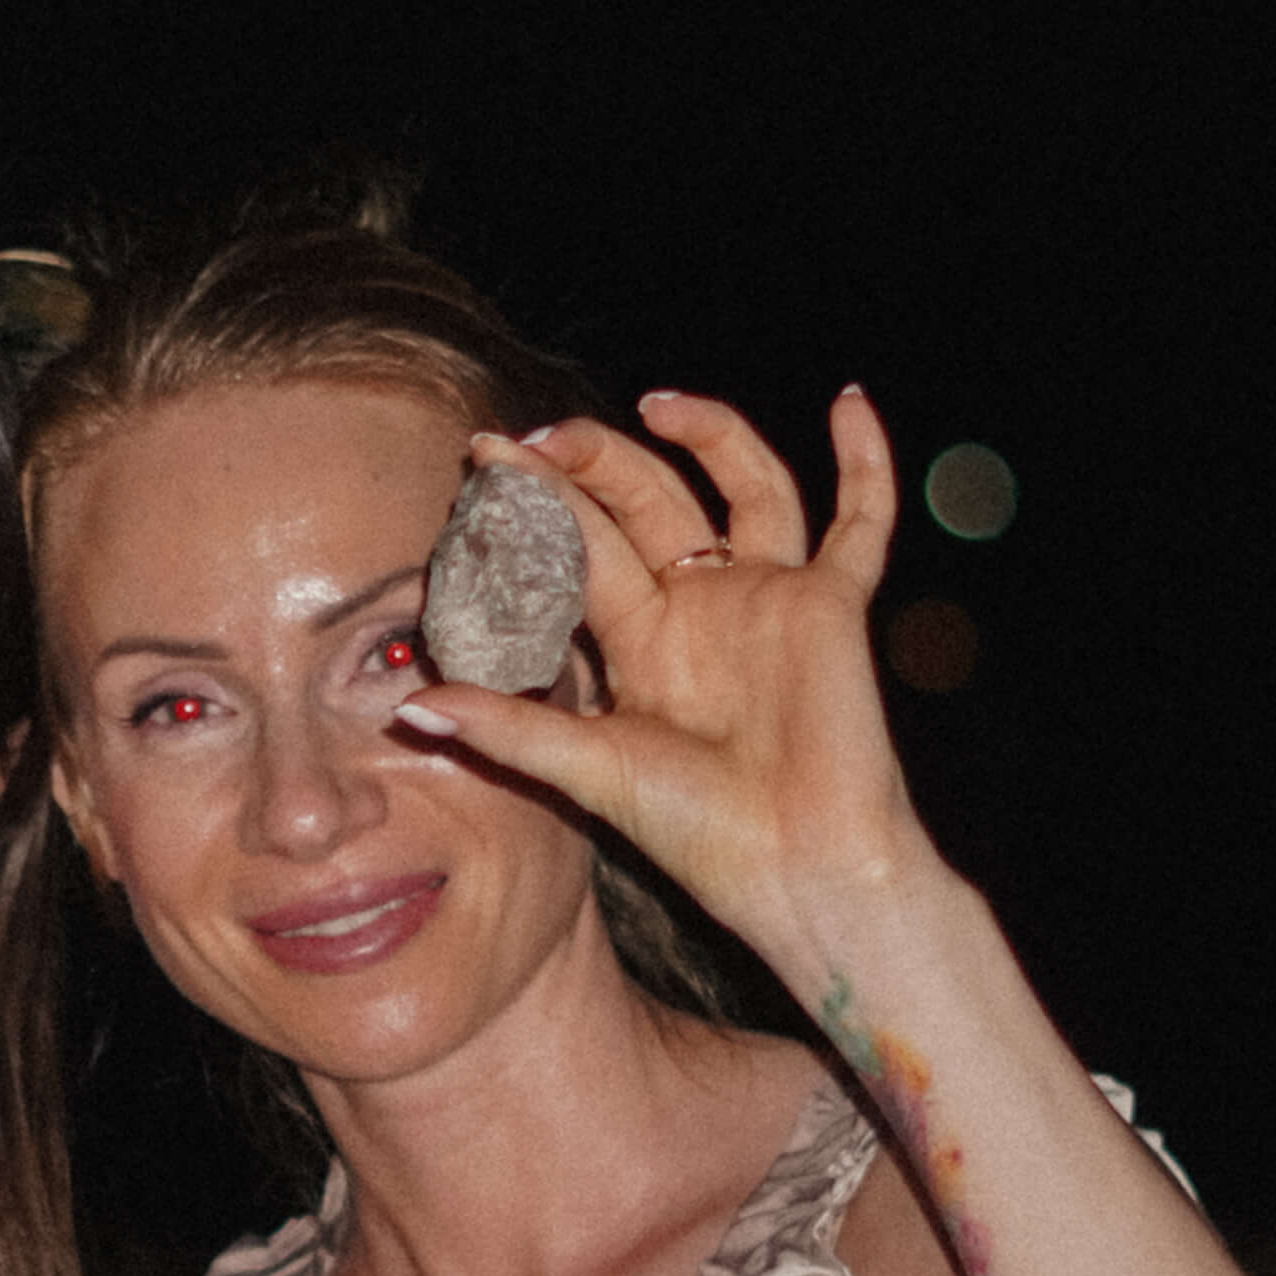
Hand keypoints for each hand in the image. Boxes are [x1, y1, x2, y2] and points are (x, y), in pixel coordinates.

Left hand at [390, 385, 938, 944]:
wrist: (795, 872)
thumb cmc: (699, 835)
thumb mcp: (590, 773)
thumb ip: (509, 730)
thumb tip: (411, 709)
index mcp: (639, 637)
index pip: (579, 547)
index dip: (533, 504)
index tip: (478, 459)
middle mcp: (701, 604)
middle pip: (647, 501)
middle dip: (591, 463)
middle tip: (535, 440)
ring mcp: (768, 597)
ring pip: (742, 486)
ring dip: (706, 434)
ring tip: (656, 403)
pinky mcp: (833, 606)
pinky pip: (860, 521)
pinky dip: (864, 463)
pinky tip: (850, 403)